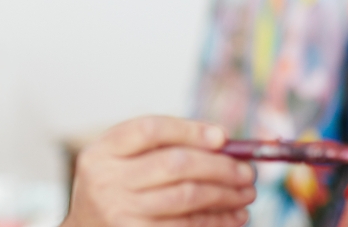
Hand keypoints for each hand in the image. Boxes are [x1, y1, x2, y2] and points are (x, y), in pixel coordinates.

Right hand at [61, 116, 255, 226]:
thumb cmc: (115, 189)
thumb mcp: (120, 161)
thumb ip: (159, 147)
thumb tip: (221, 141)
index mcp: (101, 152)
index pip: (150, 130)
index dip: (190, 131)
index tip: (222, 137)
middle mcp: (106, 181)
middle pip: (174, 164)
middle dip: (219, 166)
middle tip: (247, 170)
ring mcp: (120, 213)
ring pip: (187, 197)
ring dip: (225, 194)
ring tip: (246, 191)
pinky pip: (187, 226)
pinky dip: (216, 220)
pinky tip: (233, 215)